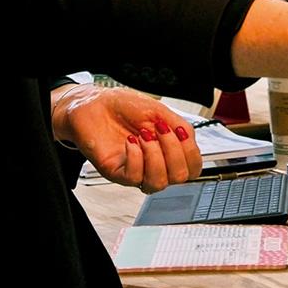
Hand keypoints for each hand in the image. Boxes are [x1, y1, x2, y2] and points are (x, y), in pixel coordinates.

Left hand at [50, 84, 202, 192]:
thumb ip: (180, 127)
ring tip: (144, 136)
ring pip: (158, 184)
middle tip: (161, 130)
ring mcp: (136, 170)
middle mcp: (155, 164)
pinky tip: (130, 142)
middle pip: (180, 178)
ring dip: (155, 156)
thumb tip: (190, 140)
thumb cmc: (123, 107)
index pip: (193, 168)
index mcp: (168, 151)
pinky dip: (135, 157)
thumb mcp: (159, 111)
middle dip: (174, 151)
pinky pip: (133, 177)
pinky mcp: (117, 172)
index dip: (192, 153)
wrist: (95, 104)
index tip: (180, 132)